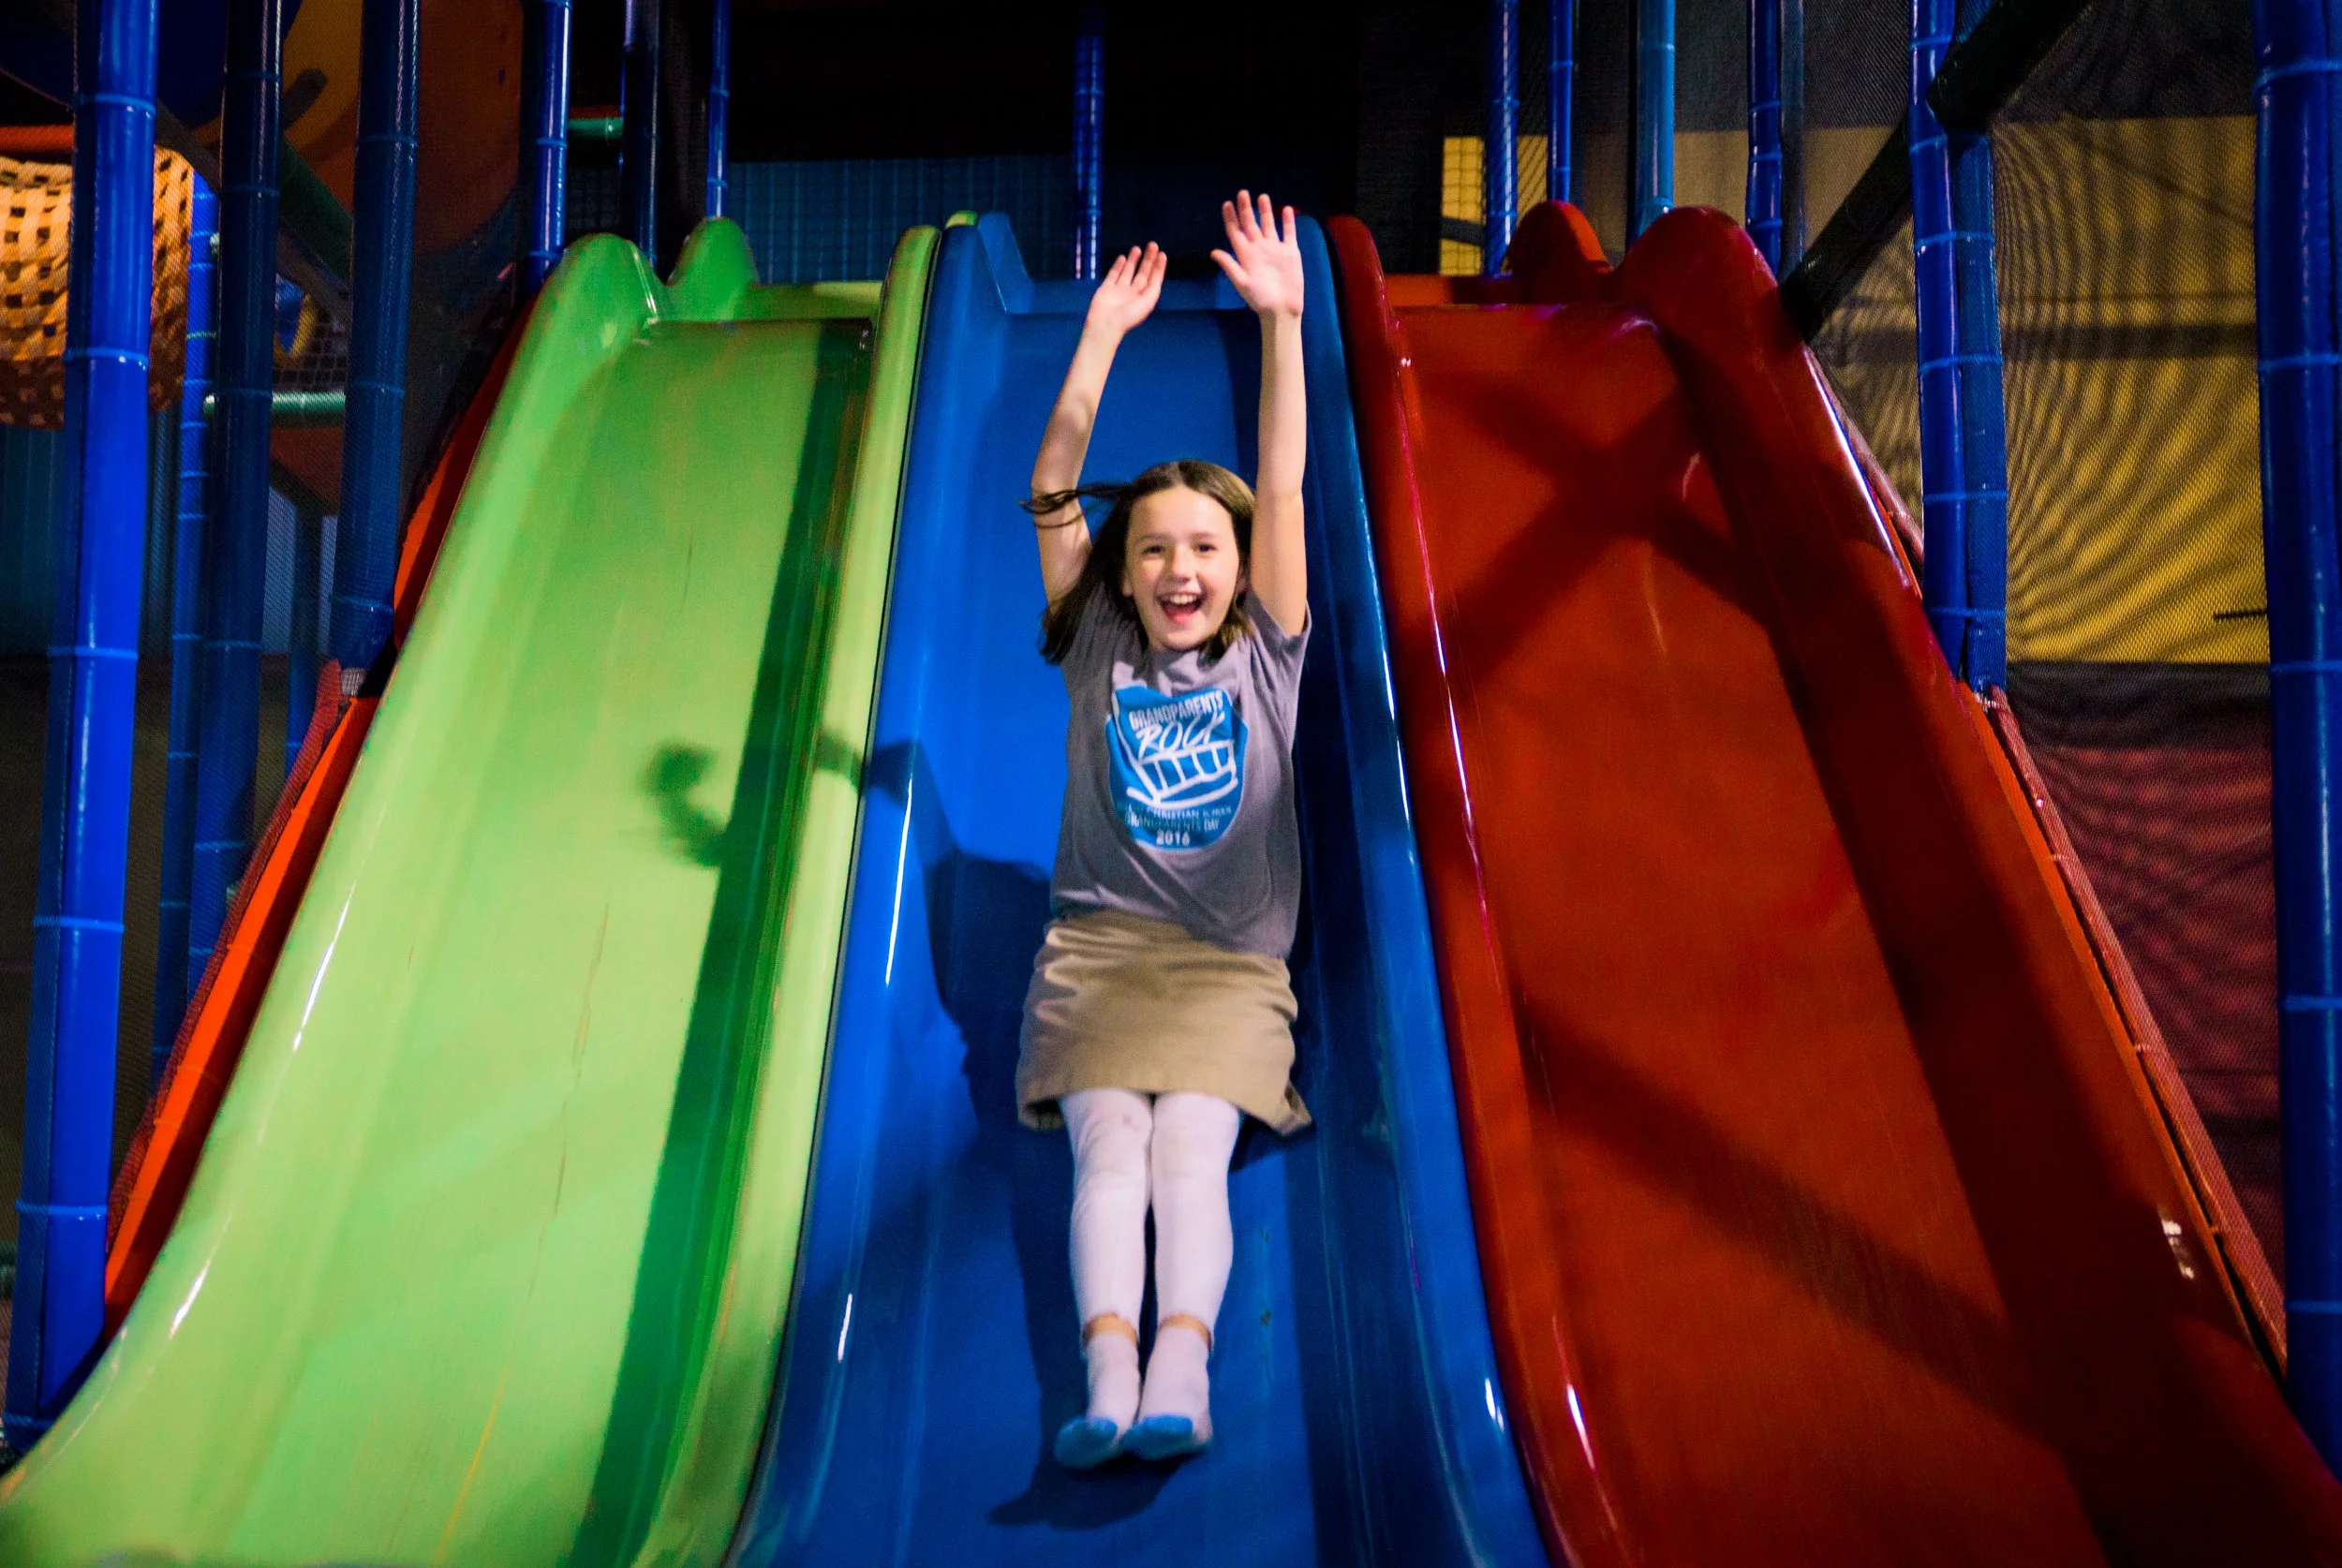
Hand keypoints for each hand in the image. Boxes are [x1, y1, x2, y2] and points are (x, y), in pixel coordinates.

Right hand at [1086, 243, 1165, 337]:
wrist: (1106, 324)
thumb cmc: (1129, 315)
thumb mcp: (1147, 302)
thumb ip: (1153, 288)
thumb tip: (1157, 275)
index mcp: (1144, 298)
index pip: (1154, 279)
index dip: (1158, 267)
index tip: (1162, 254)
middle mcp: (1133, 293)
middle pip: (1143, 273)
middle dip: (1148, 259)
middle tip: (1152, 244)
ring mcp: (1120, 290)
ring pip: (1128, 272)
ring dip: (1134, 260)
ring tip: (1138, 248)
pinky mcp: (1107, 288)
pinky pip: (1114, 274)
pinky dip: (1118, 266)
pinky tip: (1122, 257)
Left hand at [1212, 191, 1302, 320]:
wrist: (1282, 309)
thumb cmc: (1260, 299)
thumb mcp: (1242, 282)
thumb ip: (1230, 266)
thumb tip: (1213, 252)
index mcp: (1245, 255)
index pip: (1235, 232)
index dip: (1230, 218)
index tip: (1226, 204)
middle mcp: (1258, 249)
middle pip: (1251, 224)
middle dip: (1246, 209)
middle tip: (1242, 192)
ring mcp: (1275, 249)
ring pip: (1269, 225)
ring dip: (1265, 211)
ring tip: (1262, 196)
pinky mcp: (1290, 252)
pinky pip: (1288, 233)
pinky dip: (1288, 221)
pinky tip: (1285, 209)